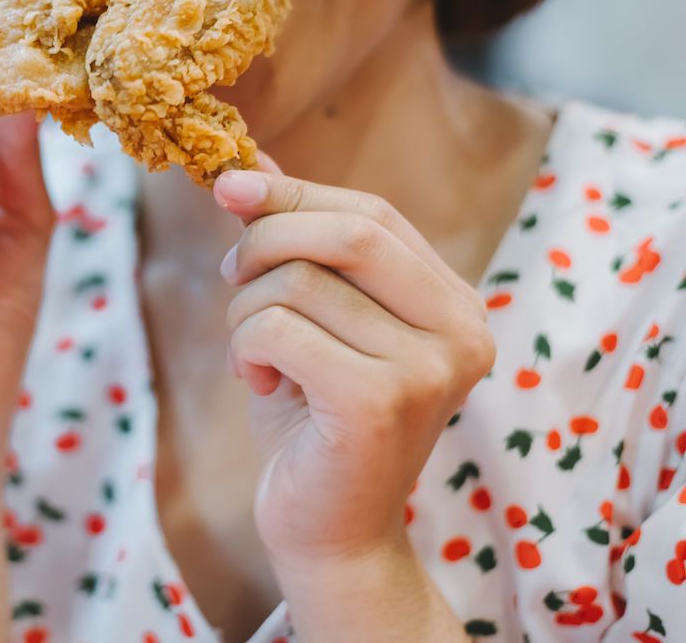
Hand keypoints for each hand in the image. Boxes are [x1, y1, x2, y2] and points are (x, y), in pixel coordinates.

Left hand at [212, 155, 494, 573]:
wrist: (327, 528)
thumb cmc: (313, 416)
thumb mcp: (308, 315)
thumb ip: (291, 239)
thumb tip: (246, 161)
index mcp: (454, 304)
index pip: (373, 212)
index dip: (295, 191)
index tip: (228, 185)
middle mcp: (461, 332)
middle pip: (348, 231)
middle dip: (266, 240)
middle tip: (230, 277)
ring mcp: (428, 369)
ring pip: (298, 282)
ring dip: (245, 310)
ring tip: (251, 355)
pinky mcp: (379, 403)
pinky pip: (278, 329)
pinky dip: (244, 348)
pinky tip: (257, 383)